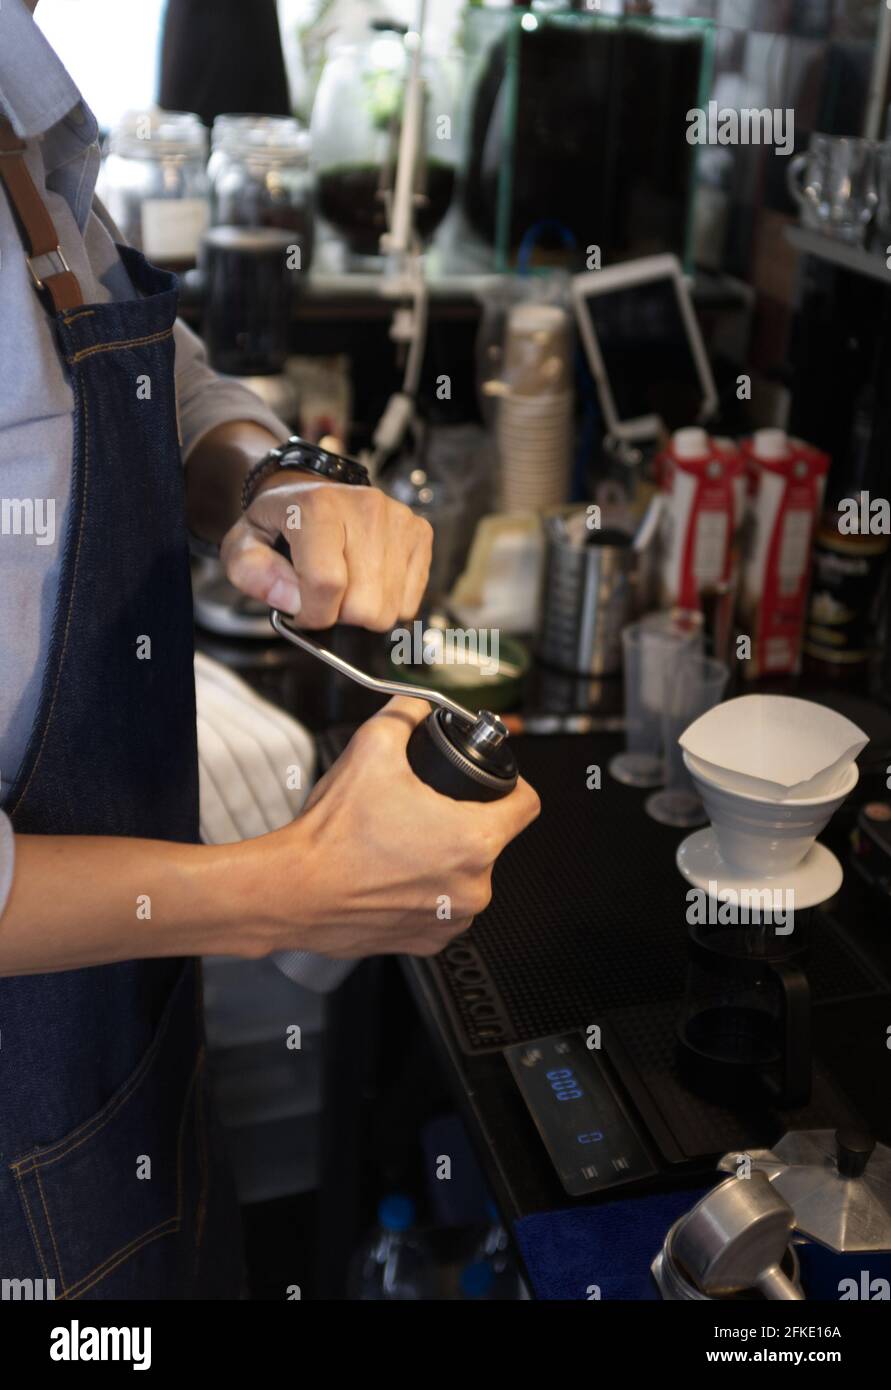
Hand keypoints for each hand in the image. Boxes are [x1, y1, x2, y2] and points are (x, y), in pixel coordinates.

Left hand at [220, 479, 432, 629]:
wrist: (308, 493)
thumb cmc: (279, 525)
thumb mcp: (243, 546)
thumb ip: (252, 573)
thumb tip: (291, 600)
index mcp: (318, 506)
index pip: (326, 584)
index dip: (311, 614)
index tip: (301, 609)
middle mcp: (366, 506)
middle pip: (363, 605)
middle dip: (339, 614)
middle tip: (323, 593)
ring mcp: (398, 519)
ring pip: (389, 610)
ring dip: (362, 610)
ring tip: (345, 583)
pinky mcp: (420, 533)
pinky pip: (409, 602)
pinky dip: (386, 602)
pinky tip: (368, 579)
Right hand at [252, 697, 540, 959]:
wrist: (293, 891)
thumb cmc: (333, 835)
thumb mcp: (372, 749)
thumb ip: (406, 713)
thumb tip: (418, 704)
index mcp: (475, 840)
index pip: (527, 805)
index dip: (511, 785)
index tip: (495, 785)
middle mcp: (473, 887)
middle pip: (490, 839)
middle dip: (463, 821)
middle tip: (423, 811)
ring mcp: (451, 919)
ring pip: (466, 875)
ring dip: (444, 858)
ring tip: (402, 844)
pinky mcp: (428, 940)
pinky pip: (442, 907)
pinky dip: (425, 891)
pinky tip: (393, 875)